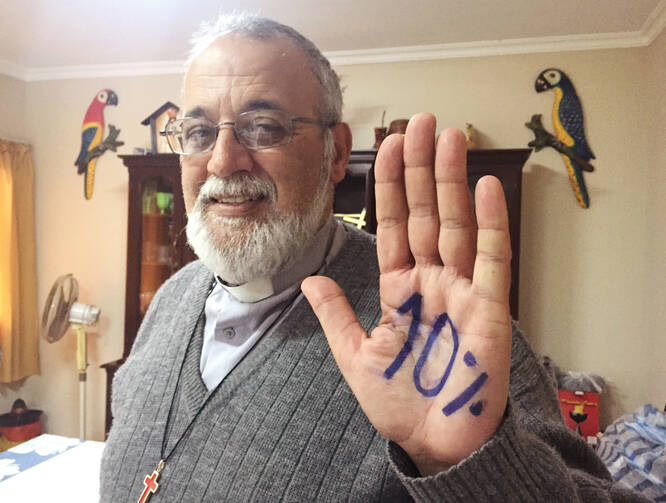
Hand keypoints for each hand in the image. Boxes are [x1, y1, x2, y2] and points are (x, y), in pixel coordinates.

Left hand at [302, 113, 511, 475]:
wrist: (435, 443)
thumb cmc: (400, 404)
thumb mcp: (356, 357)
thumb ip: (336, 315)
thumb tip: (309, 282)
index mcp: (398, 289)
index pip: (392, 225)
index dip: (390, 186)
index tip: (389, 146)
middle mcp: (431, 281)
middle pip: (425, 212)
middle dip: (422, 167)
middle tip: (423, 122)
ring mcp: (461, 290)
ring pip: (456, 223)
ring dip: (452, 180)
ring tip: (450, 137)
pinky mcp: (489, 308)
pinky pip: (491, 258)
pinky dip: (490, 223)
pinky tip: (484, 187)